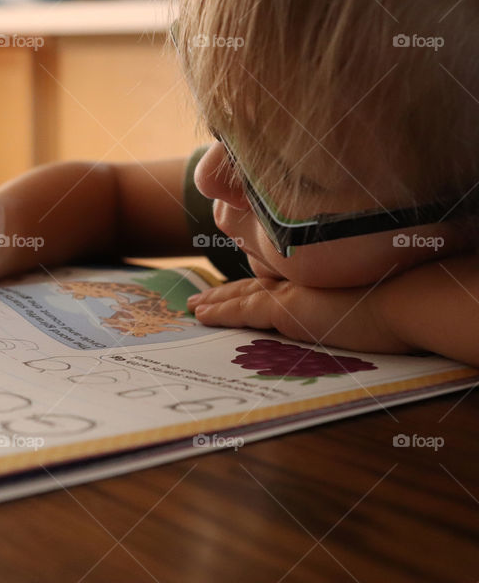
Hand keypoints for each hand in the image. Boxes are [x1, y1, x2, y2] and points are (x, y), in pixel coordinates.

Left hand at [186, 277, 412, 353]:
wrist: (406, 301)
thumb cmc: (400, 307)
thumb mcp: (371, 307)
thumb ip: (350, 310)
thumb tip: (356, 318)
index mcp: (319, 282)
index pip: (279, 285)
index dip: (256, 288)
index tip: (237, 290)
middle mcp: (301, 282)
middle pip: (253, 287)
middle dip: (225, 294)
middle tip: (201, 298)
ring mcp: (292, 292)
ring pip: (241, 297)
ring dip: (214, 302)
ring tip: (193, 306)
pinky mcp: (285, 308)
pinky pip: (242, 311)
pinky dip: (220, 313)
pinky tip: (202, 315)